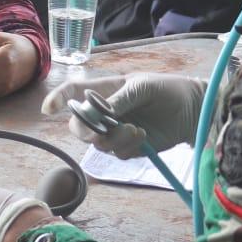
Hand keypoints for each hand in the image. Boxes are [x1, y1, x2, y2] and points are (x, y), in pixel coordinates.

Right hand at [40, 72, 205, 157]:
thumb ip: (120, 100)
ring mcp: (115, 131)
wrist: (192, 111)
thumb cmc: (167, 90)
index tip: (48, 109)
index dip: (57, 100)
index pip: (73, 93)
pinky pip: (117, 153)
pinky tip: (143, 136)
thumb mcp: (143, 87)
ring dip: (113, 139)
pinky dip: (127, 147)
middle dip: (85, 131)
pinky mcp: (128, 147)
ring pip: (98, 143)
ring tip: (136, 130)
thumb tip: (98, 112)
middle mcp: (104, 113)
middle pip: (78, 126)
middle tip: (100, 132)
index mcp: (104, 91)